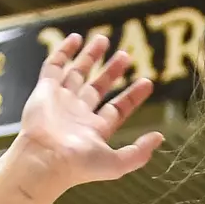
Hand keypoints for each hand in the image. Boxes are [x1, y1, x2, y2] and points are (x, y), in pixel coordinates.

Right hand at [14, 33, 162, 190]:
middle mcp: (78, 114)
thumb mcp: (117, 164)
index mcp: (95, 129)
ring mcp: (61, 100)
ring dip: (90, 56)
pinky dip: (64, 52)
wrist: (45, 160)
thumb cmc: (79, 165)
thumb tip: (159, 137)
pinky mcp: (45, 90)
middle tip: (126, 55)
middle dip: (111, 71)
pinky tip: (76, 38)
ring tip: (103, 39)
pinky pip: (54, 66)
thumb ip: (139, 152)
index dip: (132, 96)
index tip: (147, 82)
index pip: (118, 108)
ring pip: (78, 73)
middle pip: (98, 87)